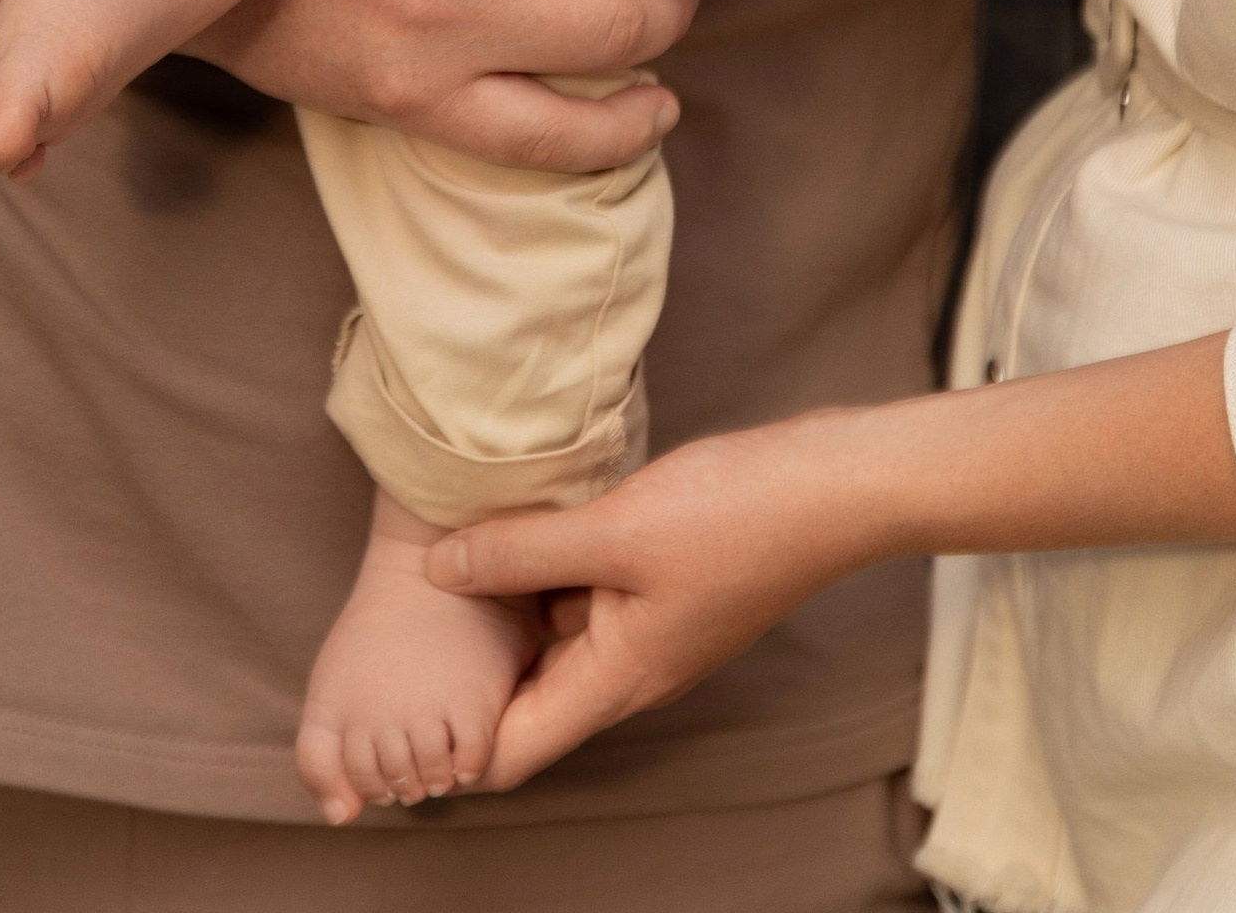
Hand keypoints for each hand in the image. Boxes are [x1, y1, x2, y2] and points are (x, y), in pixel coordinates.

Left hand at [423, 411, 887, 788]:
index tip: (402, 699)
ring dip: (506, 603)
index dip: (455, 740)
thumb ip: (523, 550)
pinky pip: (583, 592)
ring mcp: (647, 627)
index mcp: (617, 681)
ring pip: (553, 634)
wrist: (833, 485)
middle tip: (403, 619)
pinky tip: (513, 518)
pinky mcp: (660, 584)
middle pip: (527, 693)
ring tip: (444, 554)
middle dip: (469, 665)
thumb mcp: (615, 530)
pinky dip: (545, 567)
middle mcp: (629, 668)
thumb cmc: (736, 517)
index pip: (513, 749)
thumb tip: (439, 569)